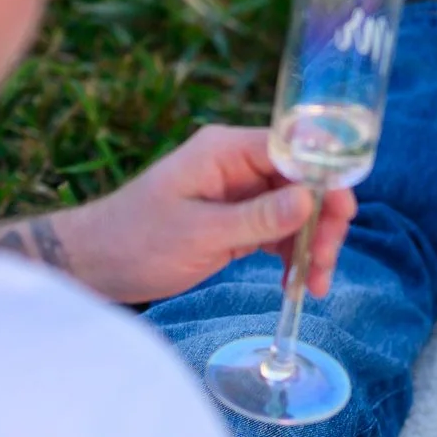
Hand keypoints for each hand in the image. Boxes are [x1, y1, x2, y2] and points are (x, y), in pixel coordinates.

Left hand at [0, 124, 357, 305]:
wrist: (94, 264)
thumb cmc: (135, 241)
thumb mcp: (199, 234)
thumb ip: (257, 217)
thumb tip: (309, 199)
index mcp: (225, 151)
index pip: (294, 152)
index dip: (325, 181)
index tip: (341, 218)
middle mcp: (236, 165)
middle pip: (303, 182)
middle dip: (321, 221)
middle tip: (323, 265)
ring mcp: (237, 194)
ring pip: (296, 211)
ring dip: (310, 245)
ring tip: (311, 286)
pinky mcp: (235, 222)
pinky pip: (278, 232)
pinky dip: (291, 256)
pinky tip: (295, 284)